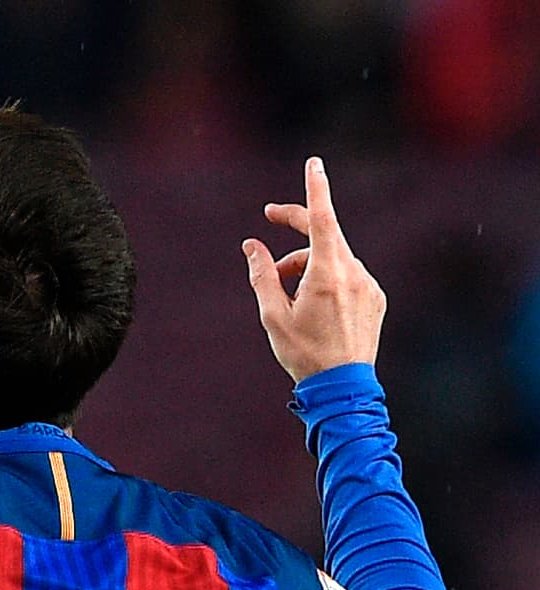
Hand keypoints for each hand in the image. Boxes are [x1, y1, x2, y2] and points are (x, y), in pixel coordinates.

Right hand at [242, 157, 385, 383]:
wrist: (342, 386)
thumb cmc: (303, 352)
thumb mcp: (272, 314)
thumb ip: (262, 274)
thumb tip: (252, 245)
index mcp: (327, 275)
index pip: (323, 220)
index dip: (316, 189)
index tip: (314, 164)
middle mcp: (353, 274)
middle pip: (324, 234)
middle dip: (296, 225)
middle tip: (270, 217)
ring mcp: (368, 285)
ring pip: (332, 257)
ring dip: (305, 263)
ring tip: (283, 290)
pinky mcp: (375, 297)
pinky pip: (347, 274)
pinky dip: (324, 277)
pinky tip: (310, 304)